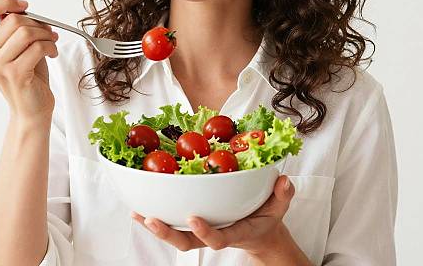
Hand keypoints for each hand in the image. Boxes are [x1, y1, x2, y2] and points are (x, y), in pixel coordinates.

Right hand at [0, 0, 58, 122]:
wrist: (32, 107)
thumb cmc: (27, 74)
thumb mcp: (17, 43)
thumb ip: (6, 20)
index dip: (6, 1)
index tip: (24, 5)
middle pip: (13, 20)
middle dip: (37, 23)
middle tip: (48, 31)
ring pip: (26, 32)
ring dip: (46, 34)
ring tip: (51, 42)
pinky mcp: (14, 74)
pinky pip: (38, 47)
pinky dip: (51, 46)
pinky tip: (52, 53)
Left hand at [132, 174, 299, 261]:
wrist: (258, 232)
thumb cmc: (265, 218)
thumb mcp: (279, 207)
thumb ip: (282, 196)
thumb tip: (285, 182)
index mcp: (235, 232)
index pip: (219, 238)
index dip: (206, 232)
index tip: (193, 219)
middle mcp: (214, 232)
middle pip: (188, 242)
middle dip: (168, 233)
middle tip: (151, 220)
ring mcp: (202, 229)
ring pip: (176, 234)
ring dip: (155, 226)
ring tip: (137, 213)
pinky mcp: (193, 223)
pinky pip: (173, 221)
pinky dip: (155, 216)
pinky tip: (137, 207)